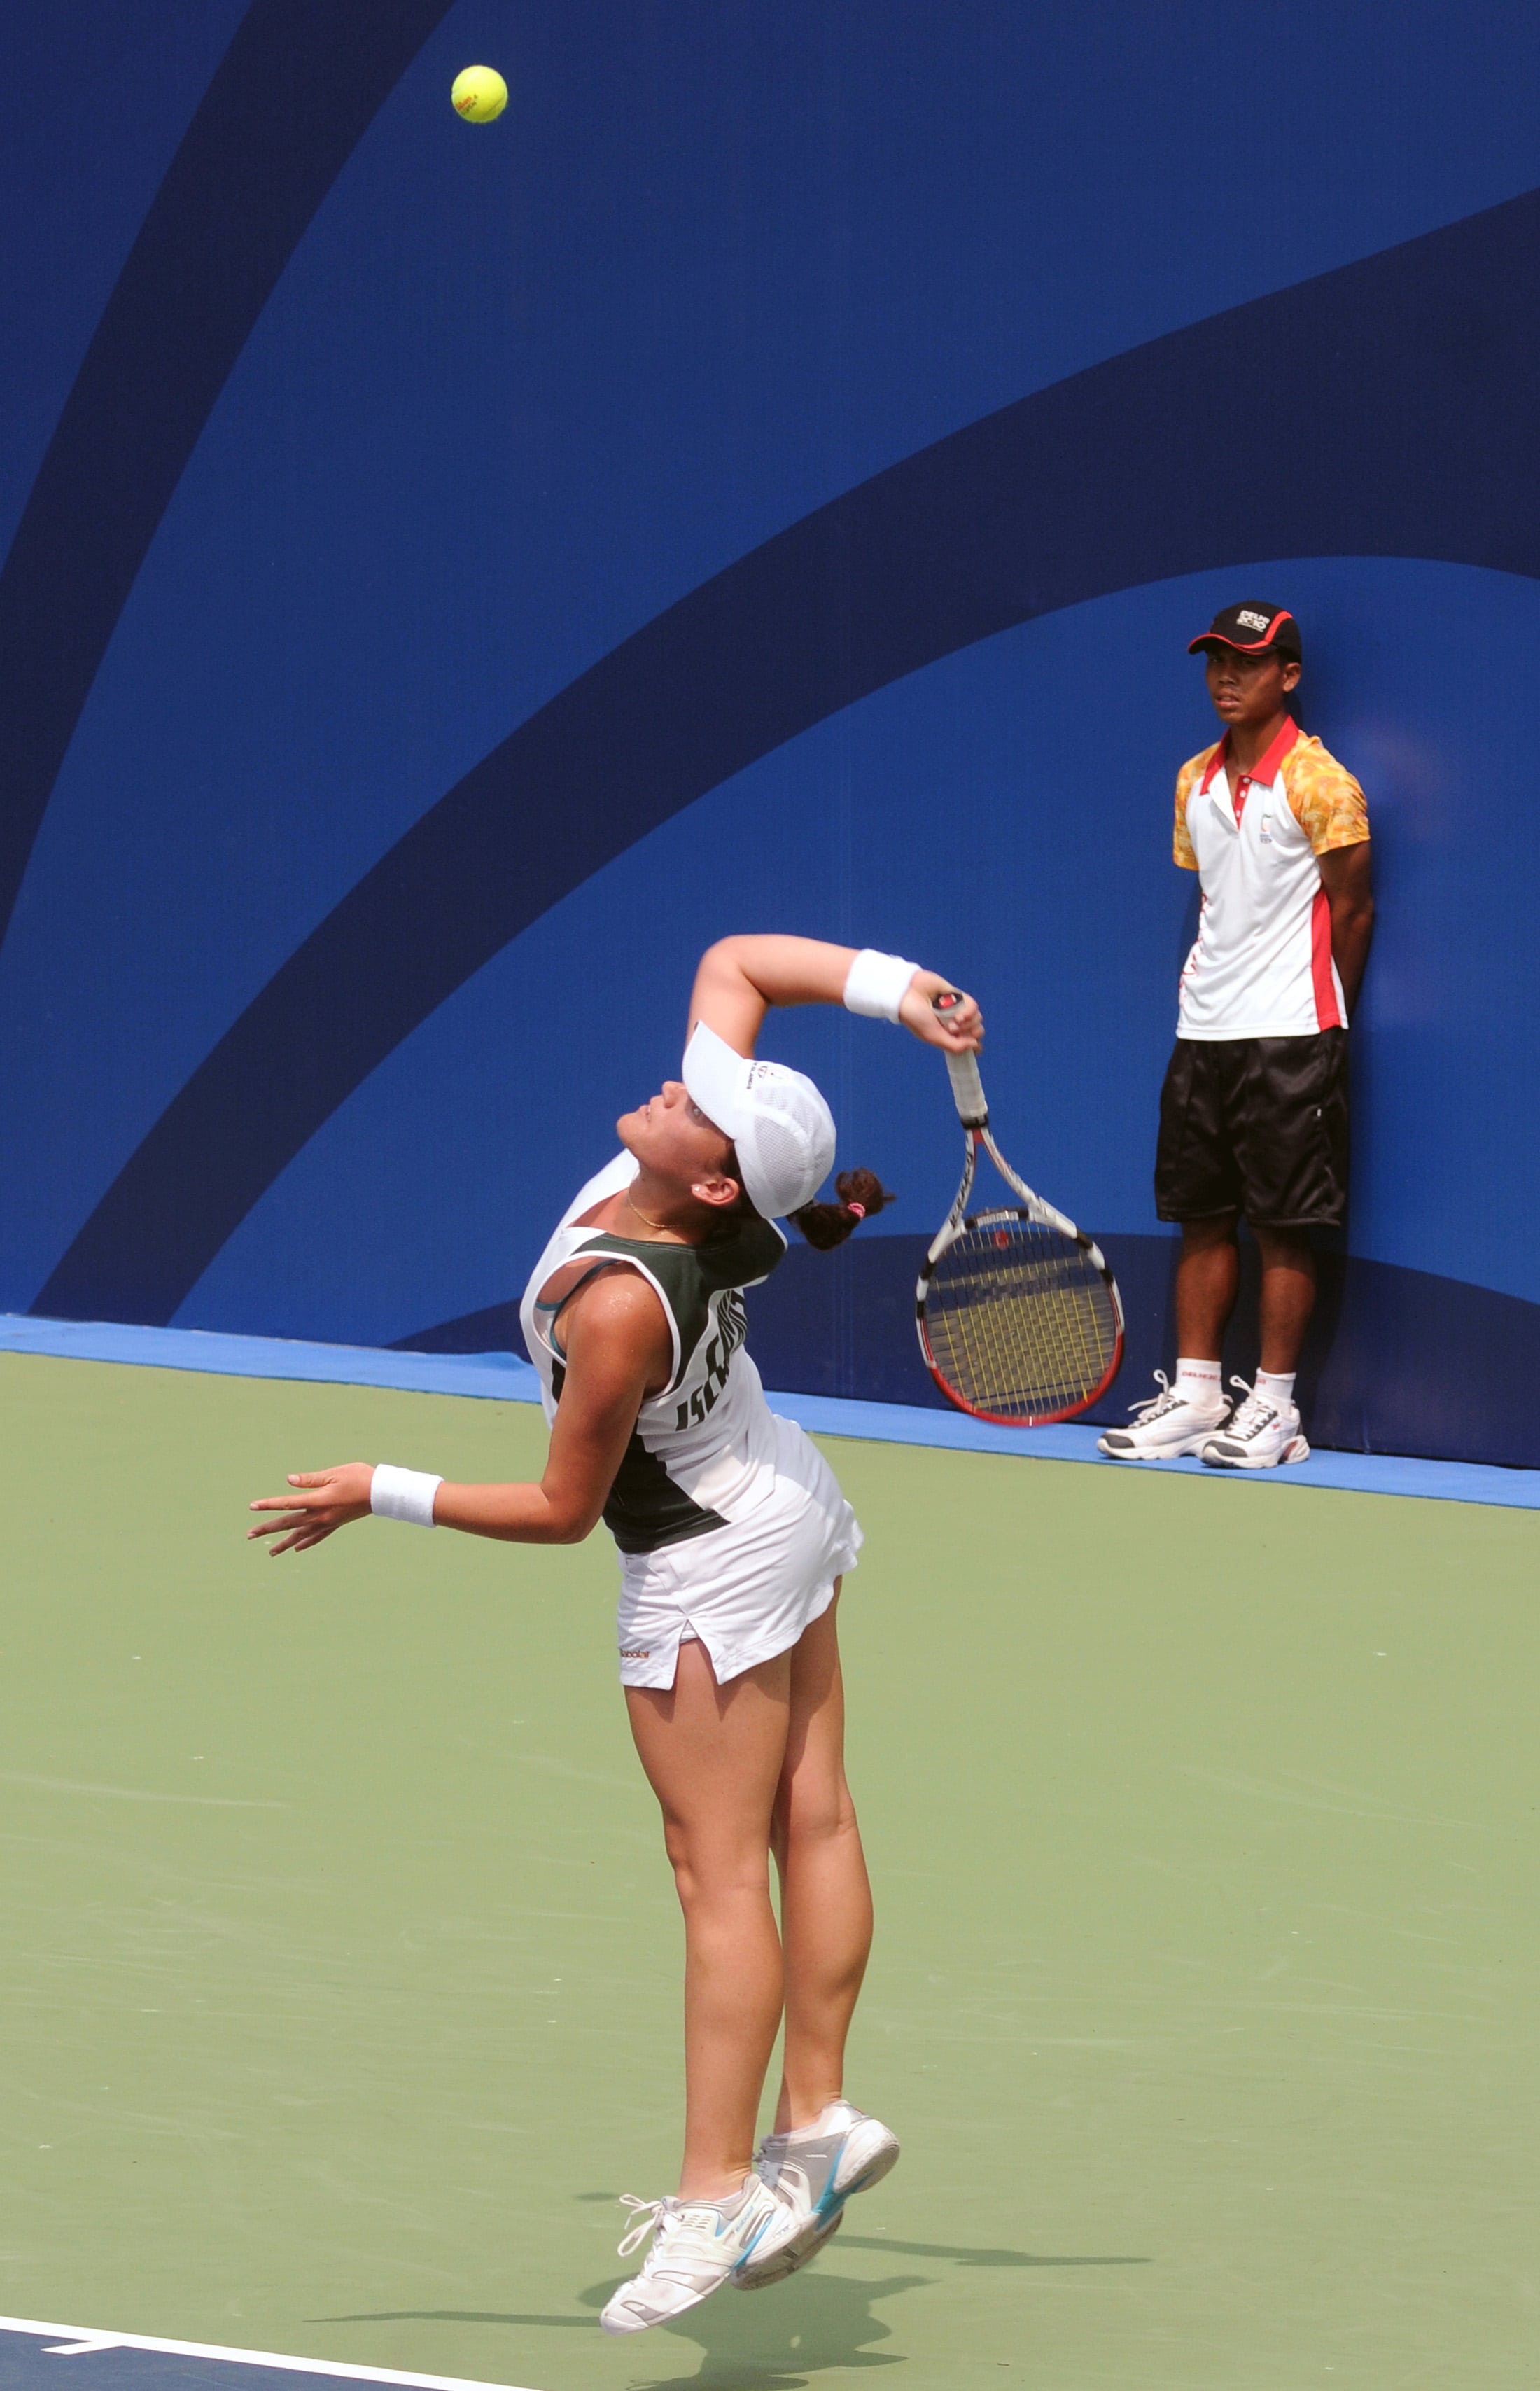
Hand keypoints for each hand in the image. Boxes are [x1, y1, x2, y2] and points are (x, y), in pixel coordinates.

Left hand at [248, 1464, 373, 1555]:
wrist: (381, 1493)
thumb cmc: (359, 1477)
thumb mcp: (334, 1473)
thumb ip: (310, 1479)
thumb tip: (289, 1481)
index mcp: (318, 1500)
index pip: (287, 1503)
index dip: (269, 1504)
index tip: (252, 1507)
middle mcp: (320, 1515)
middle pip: (289, 1523)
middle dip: (268, 1529)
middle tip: (249, 1535)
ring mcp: (328, 1522)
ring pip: (301, 1535)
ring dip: (284, 1543)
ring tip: (270, 1552)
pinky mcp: (335, 1524)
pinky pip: (317, 1537)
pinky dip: (305, 1543)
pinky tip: (296, 1548)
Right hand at [899, 971, 982, 1050]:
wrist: (908, 994)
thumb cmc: (916, 1017)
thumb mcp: (934, 1037)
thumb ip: (955, 1045)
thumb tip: (975, 1044)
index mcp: (947, 1036)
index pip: (969, 1045)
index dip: (975, 1047)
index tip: (973, 1050)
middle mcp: (954, 1024)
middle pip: (976, 1031)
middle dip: (970, 1033)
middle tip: (954, 1030)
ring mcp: (958, 1010)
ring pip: (977, 1019)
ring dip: (968, 1022)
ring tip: (954, 1021)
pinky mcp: (959, 996)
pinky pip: (973, 1005)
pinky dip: (969, 1011)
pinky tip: (959, 1014)